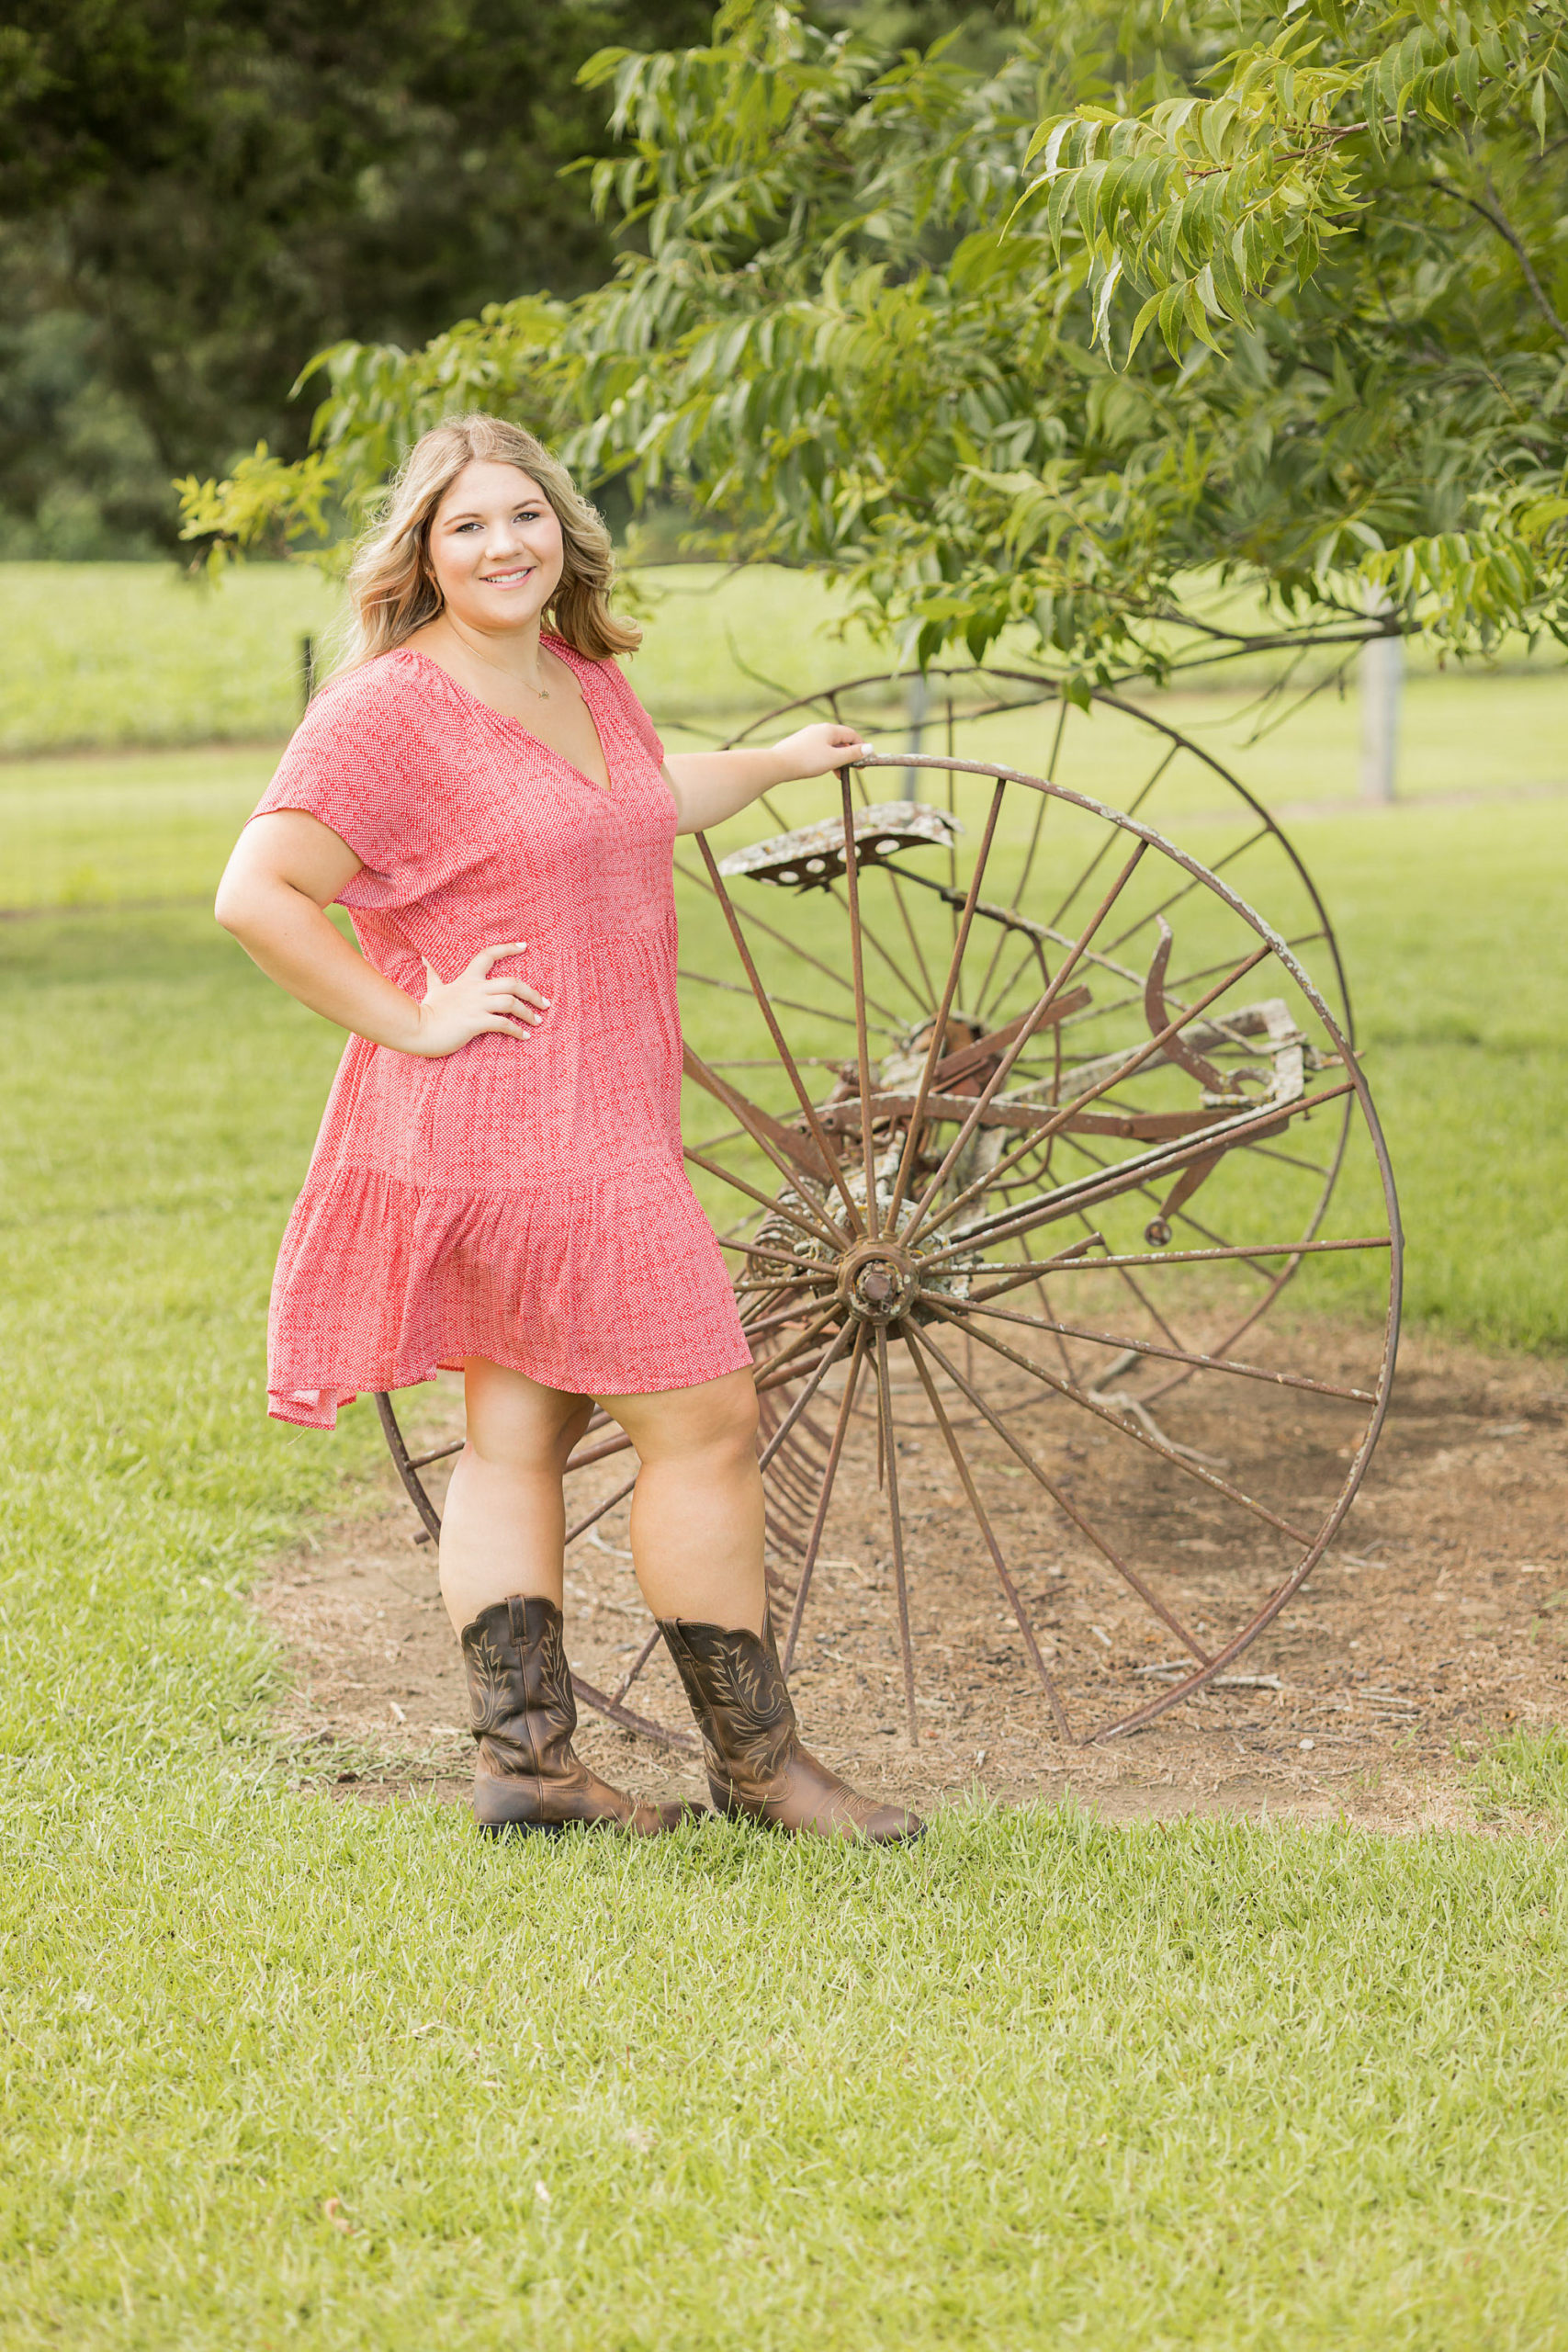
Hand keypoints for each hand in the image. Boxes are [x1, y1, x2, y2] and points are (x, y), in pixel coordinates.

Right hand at [408, 941, 550, 1057]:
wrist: (417, 1029)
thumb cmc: (427, 1010)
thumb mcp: (432, 988)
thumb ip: (433, 974)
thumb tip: (424, 958)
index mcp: (467, 979)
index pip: (488, 955)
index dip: (507, 949)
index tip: (524, 946)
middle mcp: (475, 989)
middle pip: (512, 982)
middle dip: (532, 992)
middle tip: (544, 1003)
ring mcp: (476, 1005)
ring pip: (511, 1002)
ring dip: (528, 1012)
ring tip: (537, 1021)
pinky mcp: (476, 1022)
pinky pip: (503, 1023)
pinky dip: (517, 1030)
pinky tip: (524, 1036)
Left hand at [771, 721, 870, 781]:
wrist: (778, 764)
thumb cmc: (807, 761)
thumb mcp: (834, 759)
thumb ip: (852, 754)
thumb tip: (870, 748)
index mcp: (829, 729)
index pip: (851, 734)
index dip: (861, 747)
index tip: (866, 760)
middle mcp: (818, 728)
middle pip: (840, 740)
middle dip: (849, 754)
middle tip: (855, 769)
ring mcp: (807, 735)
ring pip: (828, 745)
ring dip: (837, 758)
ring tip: (839, 774)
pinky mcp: (799, 743)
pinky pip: (818, 749)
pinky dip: (825, 758)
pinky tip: (823, 769)